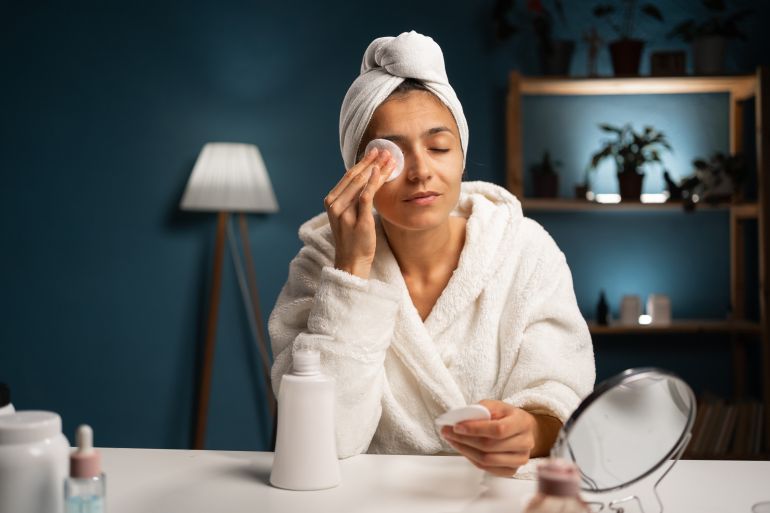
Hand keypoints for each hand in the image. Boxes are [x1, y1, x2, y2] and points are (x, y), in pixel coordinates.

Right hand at [324, 148, 396, 278]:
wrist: (351, 262)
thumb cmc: (353, 239)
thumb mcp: (348, 216)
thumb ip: (352, 199)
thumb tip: (366, 181)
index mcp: (331, 201)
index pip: (348, 176)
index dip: (362, 162)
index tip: (375, 152)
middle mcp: (334, 205)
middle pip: (354, 176)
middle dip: (371, 161)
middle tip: (385, 150)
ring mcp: (344, 212)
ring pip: (361, 183)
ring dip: (376, 168)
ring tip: (389, 158)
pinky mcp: (357, 220)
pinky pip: (365, 196)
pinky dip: (373, 182)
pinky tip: (380, 171)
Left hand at [440, 400, 558, 476]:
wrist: (523, 430)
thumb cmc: (506, 416)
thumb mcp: (496, 406)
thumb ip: (481, 409)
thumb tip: (460, 419)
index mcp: (522, 422)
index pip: (498, 430)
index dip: (475, 429)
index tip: (456, 426)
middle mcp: (525, 443)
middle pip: (490, 446)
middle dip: (464, 439)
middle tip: (446, 432)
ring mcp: (520, 459)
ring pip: (487, 460)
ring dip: (465, 450)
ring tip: (452, 440)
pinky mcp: (512, 470)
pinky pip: (487, 469)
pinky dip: (472, 459)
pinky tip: (463, 449)